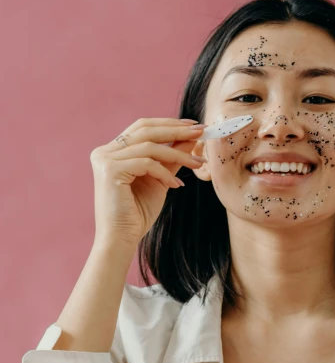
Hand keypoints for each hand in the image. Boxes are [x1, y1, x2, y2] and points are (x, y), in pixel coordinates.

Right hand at [90, 117, 206, 246]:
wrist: (122, 239)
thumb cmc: (138, 213)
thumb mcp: (160, 179)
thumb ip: (172, 157)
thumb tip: (192, 137)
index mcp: (112, 151)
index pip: (143, 127)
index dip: (169, 124)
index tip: (194, 126)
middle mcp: (105, 151)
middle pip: (145, 130)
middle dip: (176, 130)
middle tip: (201, 131)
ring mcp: (105, 159)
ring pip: (149, 147)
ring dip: (178, 154)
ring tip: (197, 163)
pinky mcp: (110, 170)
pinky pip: (146, 163)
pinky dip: (164, 173)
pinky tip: (175, 186)